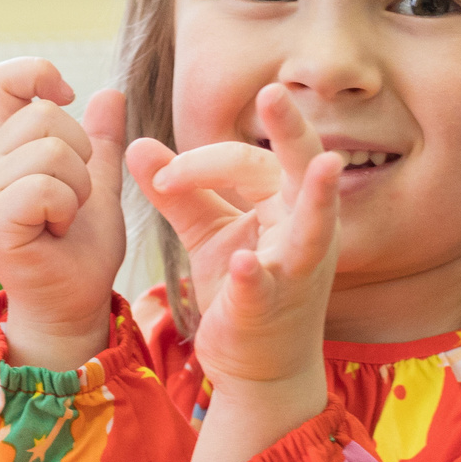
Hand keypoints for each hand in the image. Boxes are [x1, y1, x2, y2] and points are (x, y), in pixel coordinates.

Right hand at [0, 59, 126, 370]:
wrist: (74, 303)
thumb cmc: (81, 248)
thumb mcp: (99, 183)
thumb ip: (102, 140)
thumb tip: (110, 92)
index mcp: (7, 146)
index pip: (1, 79)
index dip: (37, 74)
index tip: (66, 101)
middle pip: (43, 115)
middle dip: (80, 155)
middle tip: (73, 198)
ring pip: (49, 150)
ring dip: (78, 188)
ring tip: (65, 218)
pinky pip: (43, 187)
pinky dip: (66, 208)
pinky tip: (56, 231)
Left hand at [127, 83, 340, 394]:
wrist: (258, 368)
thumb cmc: (242, 289)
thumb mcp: (208, 233)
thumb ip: (177, 190)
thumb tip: (136, 142)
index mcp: (286, 205)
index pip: (250, 161)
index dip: (202, 161)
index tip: (160, 179)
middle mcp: (304, 230)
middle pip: (301, 169)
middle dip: (291, 131)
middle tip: (273, 93)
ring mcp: (296, 271)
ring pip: (314, 228)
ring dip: (317, 198)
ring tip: (323, 167)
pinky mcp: (273, 311)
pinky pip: (269, 288)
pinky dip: (256, 275)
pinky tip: (246, 262)